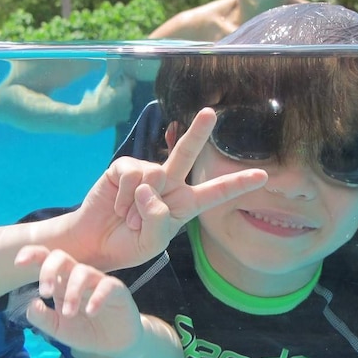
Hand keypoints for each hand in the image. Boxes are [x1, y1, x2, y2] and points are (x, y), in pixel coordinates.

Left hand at [15, 245, 141, 356]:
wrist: (114, 345)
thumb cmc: (85, 331)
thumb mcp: (58, 329)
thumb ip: (42, 318)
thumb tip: (31, 304)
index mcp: (61, 282)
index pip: (45, 260)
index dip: (32, 255)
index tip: (18, 263)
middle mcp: (77, 277)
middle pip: (61, 257)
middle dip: (49, 270)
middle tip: (45, 293)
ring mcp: (98, 281)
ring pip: (82, 271)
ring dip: (72, 292)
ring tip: (68, 313)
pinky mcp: (117, 290)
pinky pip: (106, 286)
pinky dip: (97, 298)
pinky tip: (91, 312)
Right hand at [69, 107, 267, 269]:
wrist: (95, 243)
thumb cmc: (127, 245)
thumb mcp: (151, 243)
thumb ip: (158, 219)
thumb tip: (149, 186)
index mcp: (183, 205)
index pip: (214, 193)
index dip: (237, 184)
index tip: (263, 177)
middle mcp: (168, 184)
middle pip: (187, 154)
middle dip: (199, 132)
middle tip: (211, 113)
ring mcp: (145, 173)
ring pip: (154, 173)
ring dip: (138, 203)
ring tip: (128, 217)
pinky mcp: (123, 169)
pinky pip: (130, 175)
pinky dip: (124, 195)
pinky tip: (118, 206)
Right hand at [79, 63, 133, 130]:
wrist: (88, 120)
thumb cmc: (94, 100)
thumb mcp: (102, 85)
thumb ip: (110, 72)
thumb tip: (114, 59)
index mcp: (126, 91)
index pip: (130, 81)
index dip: (124, 78)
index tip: (117, 77)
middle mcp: (129, 101)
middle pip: (128, 91)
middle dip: (122, 88)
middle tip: (111, 87)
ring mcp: (126, 112)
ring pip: (126, 101)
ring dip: (121, 98)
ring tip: (110, 97)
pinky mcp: (121, 119)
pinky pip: (124, 110)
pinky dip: (120, 107)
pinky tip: (111, 107)